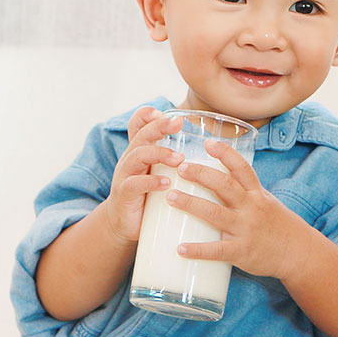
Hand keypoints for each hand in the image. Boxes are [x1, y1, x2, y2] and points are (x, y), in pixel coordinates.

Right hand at [105, 107, 183, 244]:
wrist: (125, 224)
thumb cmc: (149, 195)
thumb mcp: (160, 172)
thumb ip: (176, 159)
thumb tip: (212, 150)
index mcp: (140, 150)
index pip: (138, 125)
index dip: (147, 116)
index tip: (164, 112)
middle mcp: (130, 158)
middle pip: (141, 135)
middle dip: (159, 126)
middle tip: (178, 123)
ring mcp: (125, 175)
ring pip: (138, 156)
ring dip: (159, 153)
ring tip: (179, 158)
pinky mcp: (124, 195)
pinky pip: (134, 184)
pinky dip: (151, 182)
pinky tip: (166, 184)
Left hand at [167, 139, 307, 280]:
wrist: (298, 253)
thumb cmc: (276, 224)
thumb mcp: (264, 200)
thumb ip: (242, 189)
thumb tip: (214, 174)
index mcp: (257, 193)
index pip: (242, 167)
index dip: (225, 153)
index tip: (208, 142)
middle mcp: (251, 207)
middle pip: (225, 186)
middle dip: (201, 174)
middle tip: (180, 168)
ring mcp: (246, 229)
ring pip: (215, 214)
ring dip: (191, 204)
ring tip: (170, 197)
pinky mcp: (241, 252)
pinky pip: (217, 251)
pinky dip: (197, 249)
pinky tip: (179, 248)